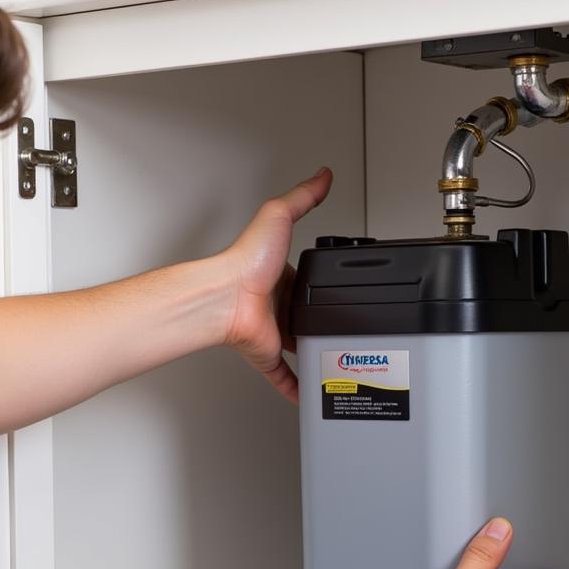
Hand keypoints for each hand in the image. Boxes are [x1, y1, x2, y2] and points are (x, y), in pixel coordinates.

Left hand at [224, 168, 332, 402]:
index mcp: (279, 275)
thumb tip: (322, 175)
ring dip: (312, 352)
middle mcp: (276, 304)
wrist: (227, 298)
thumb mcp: (278, 215)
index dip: (320, 284)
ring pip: (296, 346)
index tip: (336, 288)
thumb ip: (303, 197)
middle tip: (341, 327)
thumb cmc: (245, 261)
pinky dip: (297, 386)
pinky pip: (284, 376)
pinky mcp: (267, 355)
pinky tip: (310, 393)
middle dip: (319, 321)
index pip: (304, 279)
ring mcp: (272, 332)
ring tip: (336, 360)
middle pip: (303, 315)